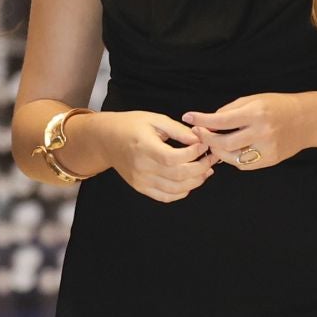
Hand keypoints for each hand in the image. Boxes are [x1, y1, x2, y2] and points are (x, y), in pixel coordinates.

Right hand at [89, 110, 214, 201]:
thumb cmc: (130, 125)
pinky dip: (182, 193)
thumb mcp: (154, 119)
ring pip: (176, 189)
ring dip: (196, 181)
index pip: (175, 158)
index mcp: (144, 147)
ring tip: (205, 170)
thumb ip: (178, 130)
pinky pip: (166, 197)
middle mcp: (142, 167)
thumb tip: (199, 139)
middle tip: (211, 158)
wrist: (106, 139)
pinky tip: (190, 182)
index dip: (195, 153)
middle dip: (201, 167)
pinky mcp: (141, 187)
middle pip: (179, 176)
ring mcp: (141, 180)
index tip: (204, 144)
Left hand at [184, 93, 305, 171]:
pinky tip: (230, 150)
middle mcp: (262, 132)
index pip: (221, 120)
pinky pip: (244, 164)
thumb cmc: (277, 106)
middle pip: (224, 143)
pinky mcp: (271, 160)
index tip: (188, 117)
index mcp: (256, 113)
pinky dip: (233, 158)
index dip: (201, 120)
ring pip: (232, 158)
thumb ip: (230, 111)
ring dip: (217, 151)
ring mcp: (267, 149)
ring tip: (213, 142)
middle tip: (198, 133)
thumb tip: (207, 121)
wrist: (308, 120)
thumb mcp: (253, 100)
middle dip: (206, 139)